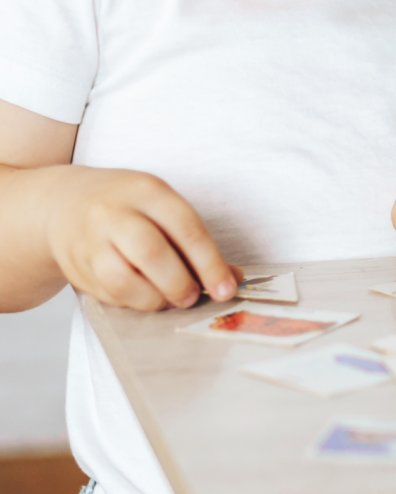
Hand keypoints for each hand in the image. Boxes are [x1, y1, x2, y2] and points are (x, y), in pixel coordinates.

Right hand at [43, 167, 236, 311]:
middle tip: (193, 297)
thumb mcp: (162, 206)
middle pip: (151, 253)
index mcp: (147, 190)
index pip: (186, 228)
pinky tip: (144, 296)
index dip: (210, 263)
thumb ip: (194, 241)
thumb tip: (230, 279)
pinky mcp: (77, 267)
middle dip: (179, 283)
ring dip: (154, 299)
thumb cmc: (128, 206)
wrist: (66, 202)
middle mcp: (115, 212)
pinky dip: (133, 303)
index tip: (226, 289)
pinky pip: (109, 294)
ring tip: (169, 300)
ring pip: (123, 280)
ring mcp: (91, 240)